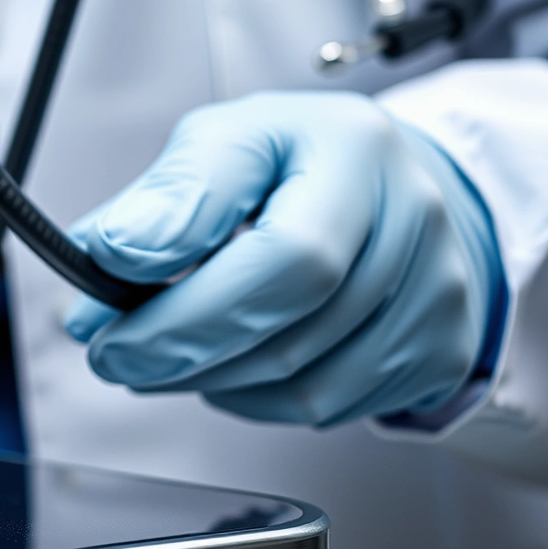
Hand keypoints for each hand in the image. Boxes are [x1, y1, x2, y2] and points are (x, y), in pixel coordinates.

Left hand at [62, 91, 502, 426]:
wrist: (391, 182)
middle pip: (290, 332)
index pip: (284, 256)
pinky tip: (234, 363)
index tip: (106, 325)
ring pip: (306, 387)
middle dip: (179, 355)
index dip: (187, 308)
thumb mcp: (226, 140)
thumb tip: (107, 255)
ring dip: (212, 383)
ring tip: (168, 354)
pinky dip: (260, 400)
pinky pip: (332, 408)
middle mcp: (414, 219)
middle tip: (115, 354)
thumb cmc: (299, 161)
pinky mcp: (441, 350)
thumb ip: (166, 195)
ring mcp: (440, 291)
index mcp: (354, 149)